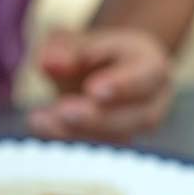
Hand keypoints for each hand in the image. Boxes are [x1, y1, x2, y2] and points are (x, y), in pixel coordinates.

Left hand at [28, 28, 174, 142]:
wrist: (95, 74)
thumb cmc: (90, 53)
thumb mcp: (76, 41)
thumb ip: (65, 49)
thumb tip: (51, 62)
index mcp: (152, 67)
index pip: (146, 77)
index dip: (122, 85)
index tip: (93, 90)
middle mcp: (152, 103)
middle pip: (137, 116)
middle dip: (98, 117)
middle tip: (64, 110)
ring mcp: (134, 130)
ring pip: (116, 140)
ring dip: (77, 133)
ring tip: (41, 119)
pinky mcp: (113, 146)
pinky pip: (97, 153)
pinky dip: (67, 141)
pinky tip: (41, 126)